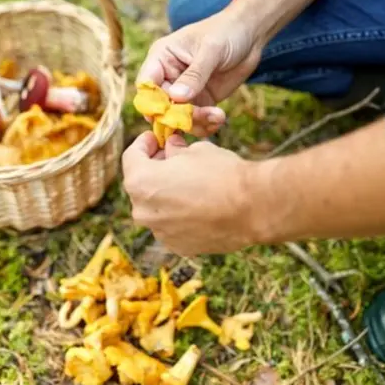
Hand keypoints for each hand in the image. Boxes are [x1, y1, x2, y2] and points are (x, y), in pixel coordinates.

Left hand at [122, 132, 259, 255]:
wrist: (252, 208)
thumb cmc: (223, 174)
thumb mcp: (196, 150)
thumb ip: (176, 150)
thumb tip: (171, 148)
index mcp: (141, 182)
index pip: (131, 156)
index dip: (144, 143)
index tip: (156, 138)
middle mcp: (143, 211)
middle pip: (141, 185)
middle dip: (155, 170)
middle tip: (173, 158)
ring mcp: (160, 232)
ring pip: (156, 208)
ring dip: (167, 195)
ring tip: (190, 184)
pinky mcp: (178, 246)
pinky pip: (171, 226)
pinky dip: (179, 215)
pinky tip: (200, 206)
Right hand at [136, 10, 263, 136]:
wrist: (250, 34)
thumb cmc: (226, 32)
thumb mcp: (211, 50)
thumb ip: (195, 75)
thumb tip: (176, 97)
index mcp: (161, 58)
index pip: (146, 85)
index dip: (152, 102)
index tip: (169, 112)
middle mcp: (168, 77)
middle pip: (161, 107)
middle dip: (178, 117)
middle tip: (201, 116)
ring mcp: (184, 91)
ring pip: (178, 118)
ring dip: (196, 123)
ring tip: (218, 116)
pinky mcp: (200, 101)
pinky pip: (196, 121)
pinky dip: (206, 125)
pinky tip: (219, 119)